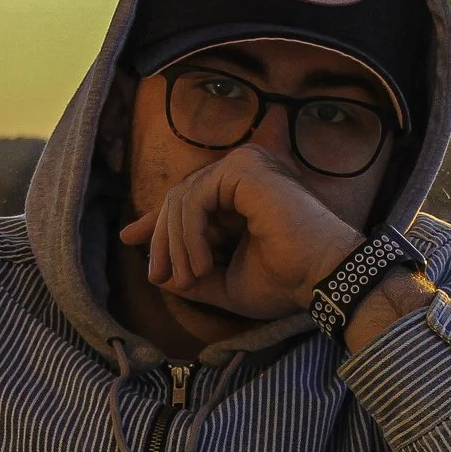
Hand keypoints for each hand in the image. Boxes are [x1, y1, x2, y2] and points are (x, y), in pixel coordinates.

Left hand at [119, 145, 364, 321]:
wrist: (321, 278)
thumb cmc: (285, 281)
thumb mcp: (227, 284)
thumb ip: (195, 277)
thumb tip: (161, 276)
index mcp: (239, 197)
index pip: (186, 202)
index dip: (156, 223)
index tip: (129, 238)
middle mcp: (240, 175)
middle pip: (177, 200)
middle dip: (161, 241)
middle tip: (158, 276)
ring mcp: (242, 167)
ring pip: (181, 199)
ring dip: (176, 245)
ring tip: (190, 277)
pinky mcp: (244, 168)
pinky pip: (194, 198)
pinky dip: (188, 234)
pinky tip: (201, 263)